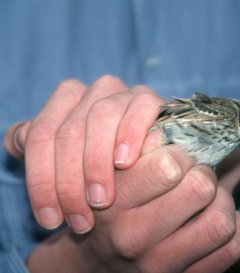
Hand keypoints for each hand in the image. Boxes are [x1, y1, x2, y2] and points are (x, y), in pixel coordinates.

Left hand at [3, 75, 163, 232]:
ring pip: (101, 117)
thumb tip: (16, 142)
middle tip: (80, 220)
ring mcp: (122, 92)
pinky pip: (138, 109)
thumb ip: (40, 149)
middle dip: (70, 182)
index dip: (40, 181)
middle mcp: (92, 91)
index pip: (40, 136)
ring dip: (97, 163)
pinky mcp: (149, 98)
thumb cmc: (101, 163)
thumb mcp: (68, 160)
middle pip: (69, 132)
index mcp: (66, 98)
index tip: (50, 219)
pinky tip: (125, 162)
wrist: (144, 157)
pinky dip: (130, 134)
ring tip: (101, 199)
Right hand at [26, 136, 239, 272]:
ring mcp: (160, 265)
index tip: (174, 156)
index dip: (180, 153)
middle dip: (202, 172)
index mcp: (114, 204)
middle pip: (200, 188)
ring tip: (207, 196)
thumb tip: (178, 126)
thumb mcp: (112, 179)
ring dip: (222, 200)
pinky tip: (214, 216)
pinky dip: (235, 226)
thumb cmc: (109, 211)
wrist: (94, 264)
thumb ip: (140, 151)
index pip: (168, 166)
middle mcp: (134, 237)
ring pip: (221, 221)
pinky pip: (232, 248)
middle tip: (194, 173)